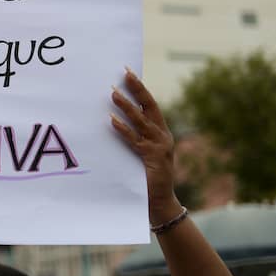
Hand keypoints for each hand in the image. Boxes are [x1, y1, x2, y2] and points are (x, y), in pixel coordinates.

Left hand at [109, 68, 180, 221]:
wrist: (160, 203)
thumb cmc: (147, 178)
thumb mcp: (143, 153)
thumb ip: (136, 138)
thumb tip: (114, 119)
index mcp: (161, 133)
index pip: (150, 105)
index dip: (140, 89)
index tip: (127, 73)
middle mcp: (163, 136)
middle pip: (150, 107)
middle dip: (138, 89)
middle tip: (125, 74)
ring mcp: (159, 146)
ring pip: (141, 121)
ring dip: (127, 107)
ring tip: (113, 94)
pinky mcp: (152, 158)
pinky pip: (135, 140)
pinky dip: (123, 130)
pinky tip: (112, 120)